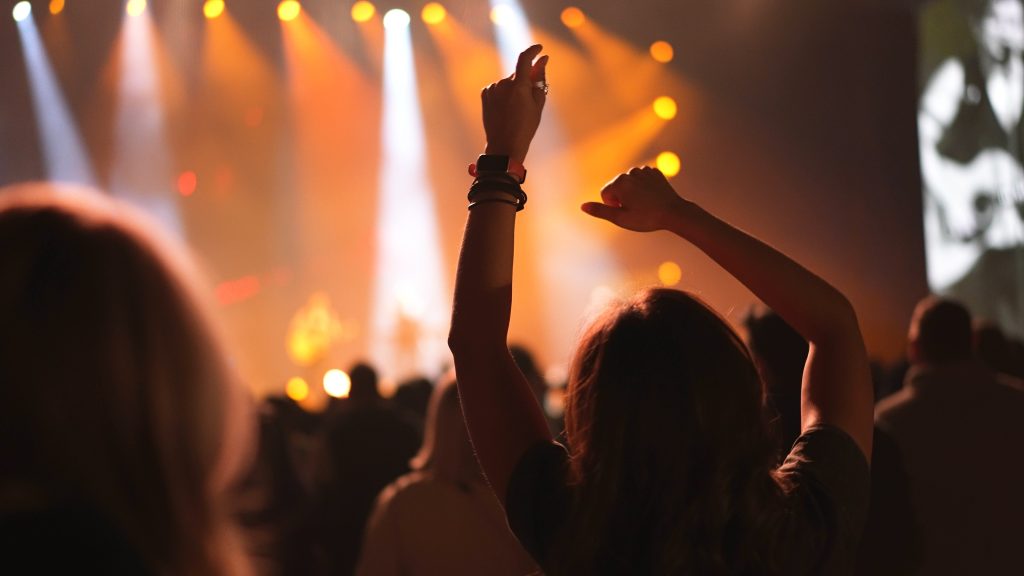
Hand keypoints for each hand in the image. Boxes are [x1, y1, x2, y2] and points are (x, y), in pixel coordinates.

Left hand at [482, 45, 548, 163]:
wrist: (504, 144)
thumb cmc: (525, 126)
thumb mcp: (538, 104)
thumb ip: (539, 80)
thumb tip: (542, 61)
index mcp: (518, 86)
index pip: (525, 59)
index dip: (533, 51)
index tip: (540, 49)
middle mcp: (503, 84)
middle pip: (518, 74)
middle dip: (526, 80)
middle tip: (531, 98)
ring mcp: (492, 88)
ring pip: (508, 82)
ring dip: (515, 89)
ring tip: (516, 110)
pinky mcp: (485, 93)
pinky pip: (499, 88)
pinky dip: (504, 94)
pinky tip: (506, 109)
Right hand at [582, 166, 690, 231]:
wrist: (674, 212)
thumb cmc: (646, 218)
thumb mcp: (620, 218)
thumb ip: (600, 211)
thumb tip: (582, 206)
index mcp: (619, 182)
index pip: (605, 194)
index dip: (614, 206)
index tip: (627, 212)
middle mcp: (630, 172)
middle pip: (617, 187)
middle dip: (622, 198)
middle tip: (637, 209)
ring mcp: (643, 170)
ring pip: (629, 183)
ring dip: (633, 193)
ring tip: (645, 203)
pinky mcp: (654, 171)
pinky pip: (642, 180)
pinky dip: (644, 187)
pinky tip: (652, 197)